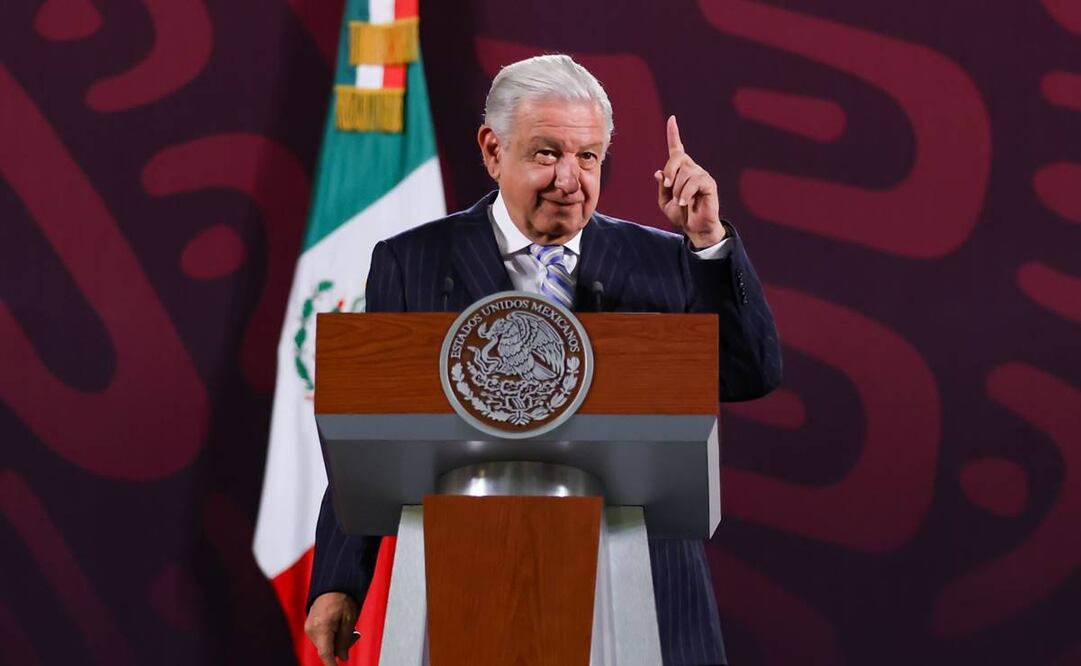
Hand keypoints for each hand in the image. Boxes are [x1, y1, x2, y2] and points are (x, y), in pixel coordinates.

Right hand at [305, 592, 359, 665]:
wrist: (332, 584)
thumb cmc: (342, 597)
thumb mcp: (349, 619)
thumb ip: (345, 640)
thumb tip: (343, 658)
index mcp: (321, 628)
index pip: (325, 654)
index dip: (332, 665)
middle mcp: (312, 629)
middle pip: (327, 650)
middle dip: (342, 646)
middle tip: (355, 635)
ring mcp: (310, 628)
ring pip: (325, 644)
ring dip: (338, 640)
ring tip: (350, 628)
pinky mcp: (310, 626)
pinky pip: (322, 637)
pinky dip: (333, 635)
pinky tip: (341, 626)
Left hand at [654, 115, 725, 248]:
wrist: (694, 228)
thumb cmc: (681, 214)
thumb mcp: (664, 201)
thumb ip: (662, 186)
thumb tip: (659, 172)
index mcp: (680, 171)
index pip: (676, 149)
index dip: (673, 133)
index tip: (671, 119)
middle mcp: (692, 169)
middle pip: (677, 157)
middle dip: (669, 170)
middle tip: (668, 185)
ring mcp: (702, 175)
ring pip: (685, 173)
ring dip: (678, 189)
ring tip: (680, 201)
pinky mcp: (709, 184)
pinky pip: (695, 182)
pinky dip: (686, 193)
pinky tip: (684, 202)